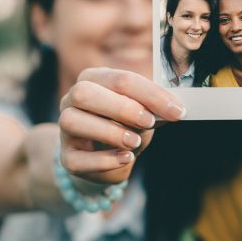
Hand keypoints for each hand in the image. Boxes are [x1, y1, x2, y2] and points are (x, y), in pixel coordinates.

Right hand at [58, 68, 185, 184]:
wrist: (107, 160)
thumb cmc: (125, 127)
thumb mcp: (142, 114)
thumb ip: (152, 109)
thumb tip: (174, 109)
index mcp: (93, 80)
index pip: (120, 79)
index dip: (150, 95)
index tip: (176, 111)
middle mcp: (72, 99)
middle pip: (85, 93)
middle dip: (121, 107)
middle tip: (148, 122)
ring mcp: (65, 129)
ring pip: (73, 121)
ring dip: (109, 131)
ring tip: (134, 142)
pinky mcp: (67, 157)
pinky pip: (77, 158)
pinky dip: (104, 160)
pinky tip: (125, 158)